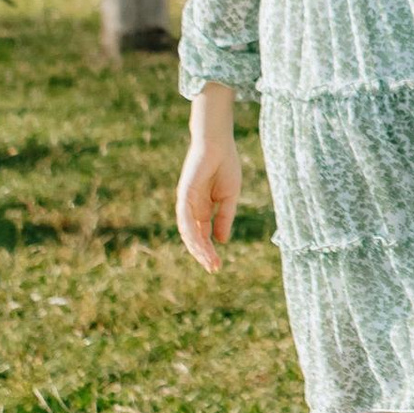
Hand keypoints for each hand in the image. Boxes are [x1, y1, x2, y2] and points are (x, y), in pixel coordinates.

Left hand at [177, 100, 240, 272]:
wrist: (218, 144)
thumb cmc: (225, 166)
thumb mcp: (229, 198)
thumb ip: (224, 218)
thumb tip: (222, 241)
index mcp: (202, 209)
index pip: (203, 235)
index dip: (209, 251)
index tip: (217, 266)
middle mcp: (191, 208)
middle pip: (194, 237)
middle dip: (203, 253)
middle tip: (213, 268)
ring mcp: (186, 202)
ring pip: (189, 231)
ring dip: (197, 247)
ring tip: (208, 260)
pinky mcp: (184, 194)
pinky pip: (185, 217)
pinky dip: (191, 231)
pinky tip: (199, 243)